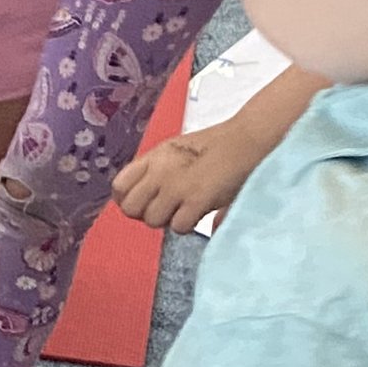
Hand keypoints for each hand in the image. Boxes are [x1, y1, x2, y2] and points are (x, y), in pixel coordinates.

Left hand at [112, 131, 233, 237]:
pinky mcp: (196, 199)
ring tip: (188, 207)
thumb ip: (156, 171)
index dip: (128, 200)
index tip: (144, 203)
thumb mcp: (177, 151)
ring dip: (170, 220)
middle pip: (131, 208)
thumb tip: (143, 201)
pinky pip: (178, 226)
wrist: (247, 140)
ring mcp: (176, 186)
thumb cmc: (217, 146)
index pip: (119, 186)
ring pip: (153, 221)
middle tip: (168, 209)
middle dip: (146, 213)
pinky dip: (190, 224)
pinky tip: (202, 210)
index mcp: (154, 157)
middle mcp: (160, 171)